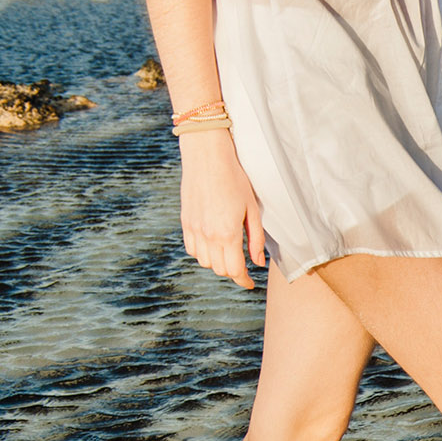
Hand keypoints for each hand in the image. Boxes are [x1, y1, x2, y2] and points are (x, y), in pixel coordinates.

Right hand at [179, 131, 264, 289]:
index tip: (250, 283)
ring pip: (204, 261)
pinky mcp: (185, 221)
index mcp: (227, 233)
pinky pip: (191, 248)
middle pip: (219, 269)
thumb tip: (257, 262)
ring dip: (217, 263)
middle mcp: (207, 234)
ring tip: (228, 254)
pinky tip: (212, 245)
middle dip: (233, 272)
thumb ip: (255, 239)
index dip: (243, 281)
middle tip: (242, 266)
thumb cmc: (234, 180)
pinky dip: (202, 253)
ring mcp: (193, 228)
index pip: (234, 270)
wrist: (206, 157)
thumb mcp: (252, 210)